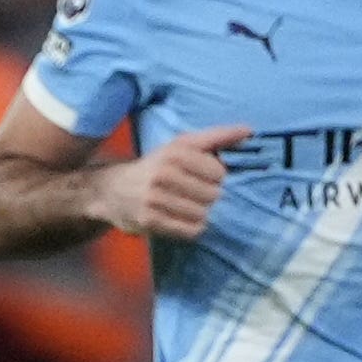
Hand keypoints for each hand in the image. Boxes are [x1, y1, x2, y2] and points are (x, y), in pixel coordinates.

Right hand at [95, 123, 250, 240]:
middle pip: (213, 195)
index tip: (203, 177)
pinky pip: (189, 230)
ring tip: (187, 207)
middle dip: (208, 197)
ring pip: (202, 214)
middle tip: (193, 194)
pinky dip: (191, 228)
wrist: (112, 189)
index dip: (216, 178)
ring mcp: (155, 198)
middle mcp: (164, 173)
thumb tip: (248, 130)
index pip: (219, 173)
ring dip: (200, 214)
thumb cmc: (157, 165)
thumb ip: (216, 137)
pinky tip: (182, 220)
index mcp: (175, 151)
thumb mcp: (181, 145)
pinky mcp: (149, 220)